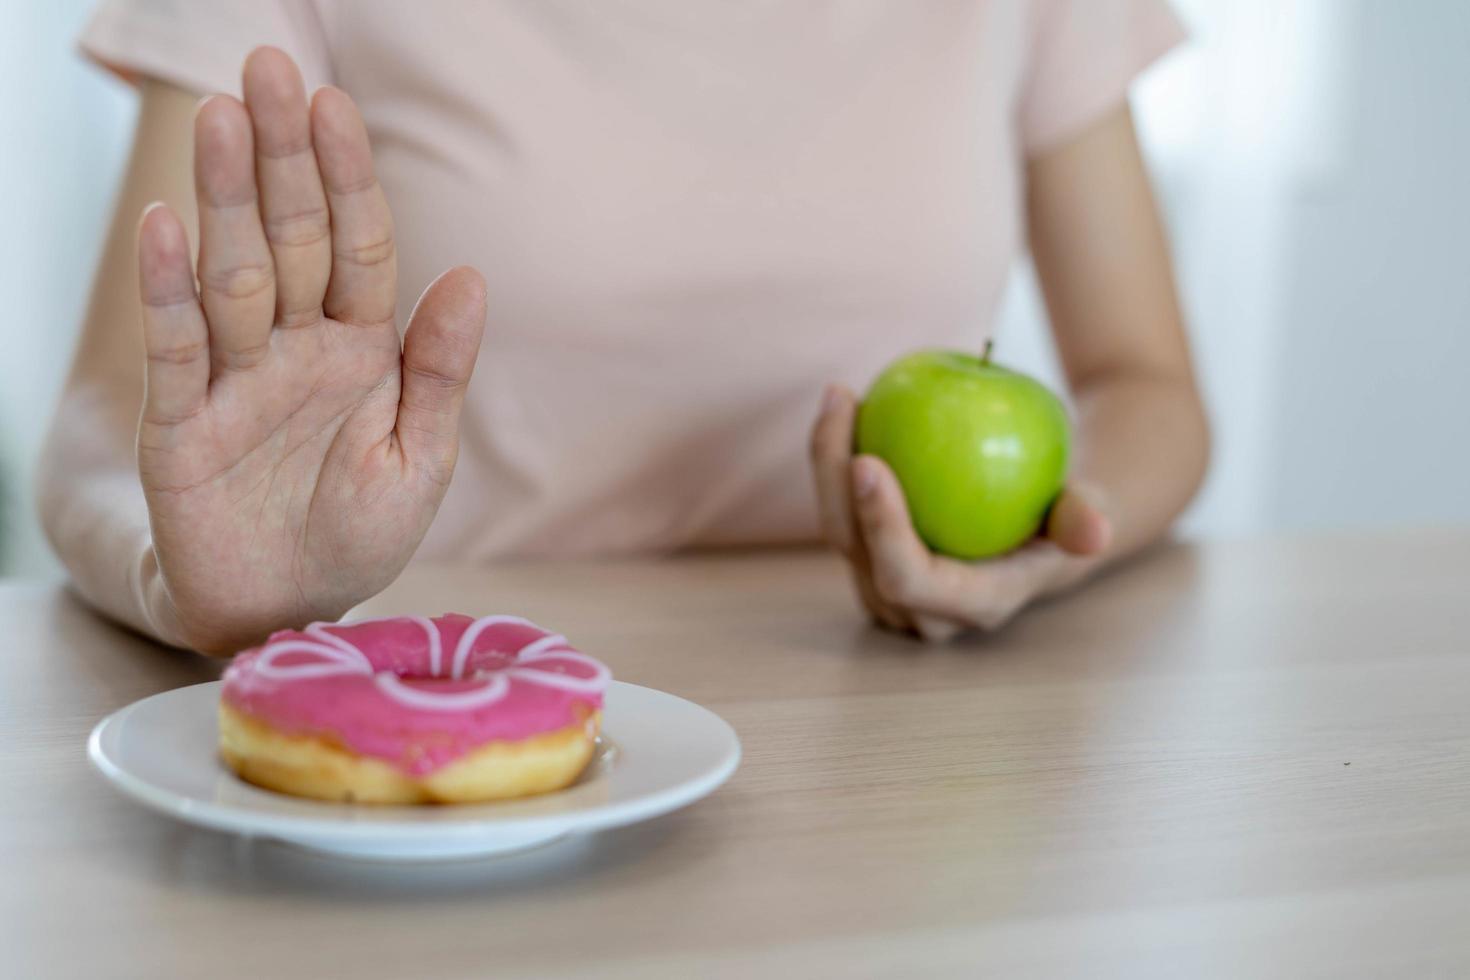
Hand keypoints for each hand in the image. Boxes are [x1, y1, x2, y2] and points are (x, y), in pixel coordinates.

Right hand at [134, 48, 485, 652]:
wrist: (289, 607)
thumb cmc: (360, 530)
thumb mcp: (420, 458)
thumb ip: (439, 370)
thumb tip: (470, 274)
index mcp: (360, 347)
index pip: (356, 247)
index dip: (348, 179)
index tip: (334, 105)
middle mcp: (295, 346)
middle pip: (290, 238)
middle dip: (283, 157)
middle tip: (265, 66)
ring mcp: (235, 376)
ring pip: (232, 273)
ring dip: (227, 199)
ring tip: (220, 119)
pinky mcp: (181, 420)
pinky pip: (177, 346)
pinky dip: (168, 290)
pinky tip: (164, 225)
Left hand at [809, 384, 1111, 640]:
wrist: (1044, 528)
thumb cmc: (1068, 512)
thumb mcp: (1088, 511)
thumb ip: (1085, 519)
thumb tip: (1095, 531)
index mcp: (971, 605)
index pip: (908, 577)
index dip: (880, 528)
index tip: (868, 461)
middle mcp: (922, 610)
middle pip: (856, 552)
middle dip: (833, 480)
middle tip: (842, 406)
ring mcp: (890, 590)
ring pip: (838, 528)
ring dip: (827, 460)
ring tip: (840, 394)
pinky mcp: (872, 561)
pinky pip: (841, 507)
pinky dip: (834, 457)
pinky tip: (842, 402)